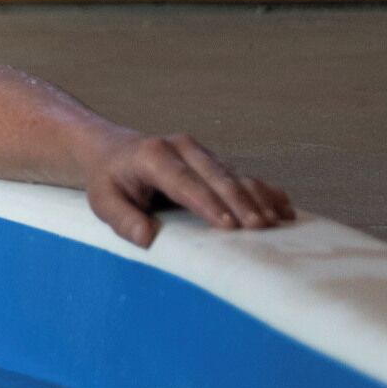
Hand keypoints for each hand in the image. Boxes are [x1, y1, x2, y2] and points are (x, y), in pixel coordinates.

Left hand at [86, 131, 293, 246]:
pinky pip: (242, 174)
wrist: (111, 149)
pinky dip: (263, 190)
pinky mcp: (213, 159)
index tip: (231, 226)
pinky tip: (284, 206)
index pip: (185, 182)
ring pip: (234, 174)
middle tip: (262, 228)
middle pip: (217, 176)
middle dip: (241, 202)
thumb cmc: (108, 181)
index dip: (209, 203)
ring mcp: (199, 151)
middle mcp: (181, 148)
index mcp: (153, 156)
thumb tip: (147, 239)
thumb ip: (123, 219)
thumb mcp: (102, 201)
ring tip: (279, 221)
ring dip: (258, 198)